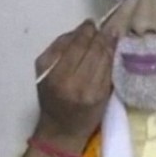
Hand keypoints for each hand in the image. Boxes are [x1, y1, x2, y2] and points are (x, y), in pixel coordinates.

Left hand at [32, 19, 116, 153]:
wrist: (57, 129)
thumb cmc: (86, 117)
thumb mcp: (104, 97)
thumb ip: (108, 68)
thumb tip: (113, 38)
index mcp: (88, 91)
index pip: (100, 55)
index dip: (108, 39)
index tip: (115, 29)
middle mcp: (68, 80)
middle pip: (85, 44)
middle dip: (96, 33)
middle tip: (104, 27)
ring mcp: (51, 72)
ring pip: (70, 40)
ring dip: (82, 32)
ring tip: (91, 29)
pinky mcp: (40, 66)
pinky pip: (58, 43)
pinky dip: (69, 38)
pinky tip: (76, 38)